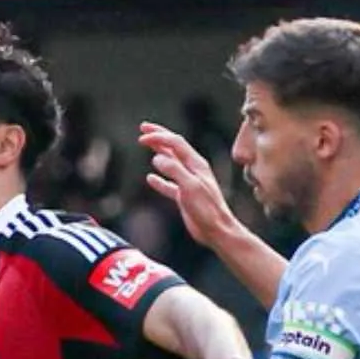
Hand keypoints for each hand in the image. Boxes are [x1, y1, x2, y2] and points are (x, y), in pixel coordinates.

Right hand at [139, 122, 234, 249]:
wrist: (217, 230)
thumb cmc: (207, 209)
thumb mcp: (190, 187)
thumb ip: (174, 170)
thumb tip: (157, 158)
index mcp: (196, 164)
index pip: (175, 143)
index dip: (159, 137)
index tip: (142, 136)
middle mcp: (193, 170)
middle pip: (173, 147)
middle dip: (158, 136)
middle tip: (142, 128)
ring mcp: (189, 182)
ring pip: (170, 163)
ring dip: (157, 152)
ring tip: (146, 145)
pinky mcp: (185, 197)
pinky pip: (169, 185)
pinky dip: (159, 180)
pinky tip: (150, 178)